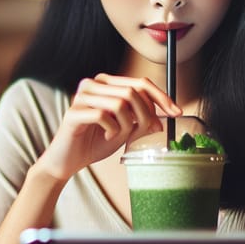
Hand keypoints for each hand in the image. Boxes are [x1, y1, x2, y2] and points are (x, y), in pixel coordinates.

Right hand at [36, 73, 179, 180]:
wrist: (68, 161)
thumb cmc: (94, 142)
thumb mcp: (124, 130)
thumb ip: (141, 121)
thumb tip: (163, 119)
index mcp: (106, 83)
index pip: (140, 82)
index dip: (161, 98)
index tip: (176, 113)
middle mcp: (93, 84)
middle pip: (132, 91)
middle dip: (145, 115)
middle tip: (144, 132)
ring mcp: (81, 96)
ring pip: (120, 102)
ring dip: (126, 124)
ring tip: (119, 135)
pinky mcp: (73, 112)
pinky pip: (103, 116)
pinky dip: (112, 130)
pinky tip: (107, 136)